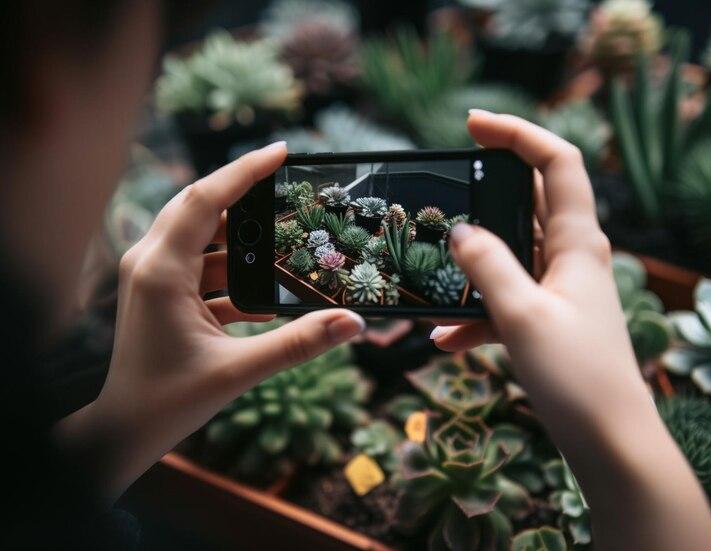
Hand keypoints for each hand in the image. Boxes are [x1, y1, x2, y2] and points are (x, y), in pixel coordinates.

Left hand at [56, 142, 364, 502]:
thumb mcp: (240, 371)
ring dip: (243, 240)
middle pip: (201, 206)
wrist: (125, 430)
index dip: (245, 171)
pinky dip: (234, 271)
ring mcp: (153, 276)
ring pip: (203, 235)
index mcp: (161, 271)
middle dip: (246, 195)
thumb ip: (299, 343)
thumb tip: (353, 322)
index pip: (205, 199)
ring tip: (286, 242)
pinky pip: (202, 265)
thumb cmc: (170, 402)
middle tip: (289, 185)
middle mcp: (150, 263)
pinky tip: (265, 292)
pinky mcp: (161, 291)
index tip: (282, 151)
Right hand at [432, 111, 710, 549]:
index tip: (472, 125)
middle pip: (533, 201)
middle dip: (488, 192)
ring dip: (475, 263)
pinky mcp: (551, 319)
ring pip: (514, 254)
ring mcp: (563, 289)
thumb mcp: (522, 316)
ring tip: (433, 268)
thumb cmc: (577, 377)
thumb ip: (488, 267)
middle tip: (446, 188)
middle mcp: (575, 257)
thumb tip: (461, 231)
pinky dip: (478, 312)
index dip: (518, 133)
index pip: (558, 162)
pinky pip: (509, 300)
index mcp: (580, 243)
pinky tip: (445, 340)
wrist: (610, 441)